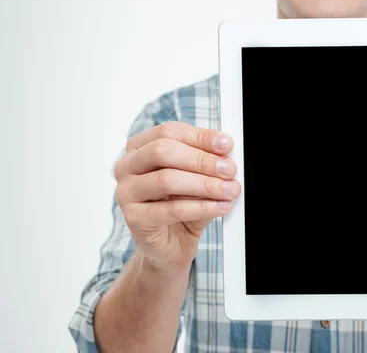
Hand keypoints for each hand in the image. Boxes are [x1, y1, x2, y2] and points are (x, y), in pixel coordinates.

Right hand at [114, 122, 240, 272]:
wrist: (171, 245)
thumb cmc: (181, 205)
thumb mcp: (197, 177)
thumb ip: (207, 163)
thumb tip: (226, 153)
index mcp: (139, 148)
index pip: (169, 131)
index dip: (200, 136)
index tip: (226, 144)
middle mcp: (126, 167)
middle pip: (162, 151)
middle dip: (201, 160)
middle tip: (229, 169)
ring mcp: (126, 193)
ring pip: (166, 180)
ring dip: (204, 184)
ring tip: (229, 190)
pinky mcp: (134, 219)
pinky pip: (171, 209)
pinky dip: (201, 207)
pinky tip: (221, 207)